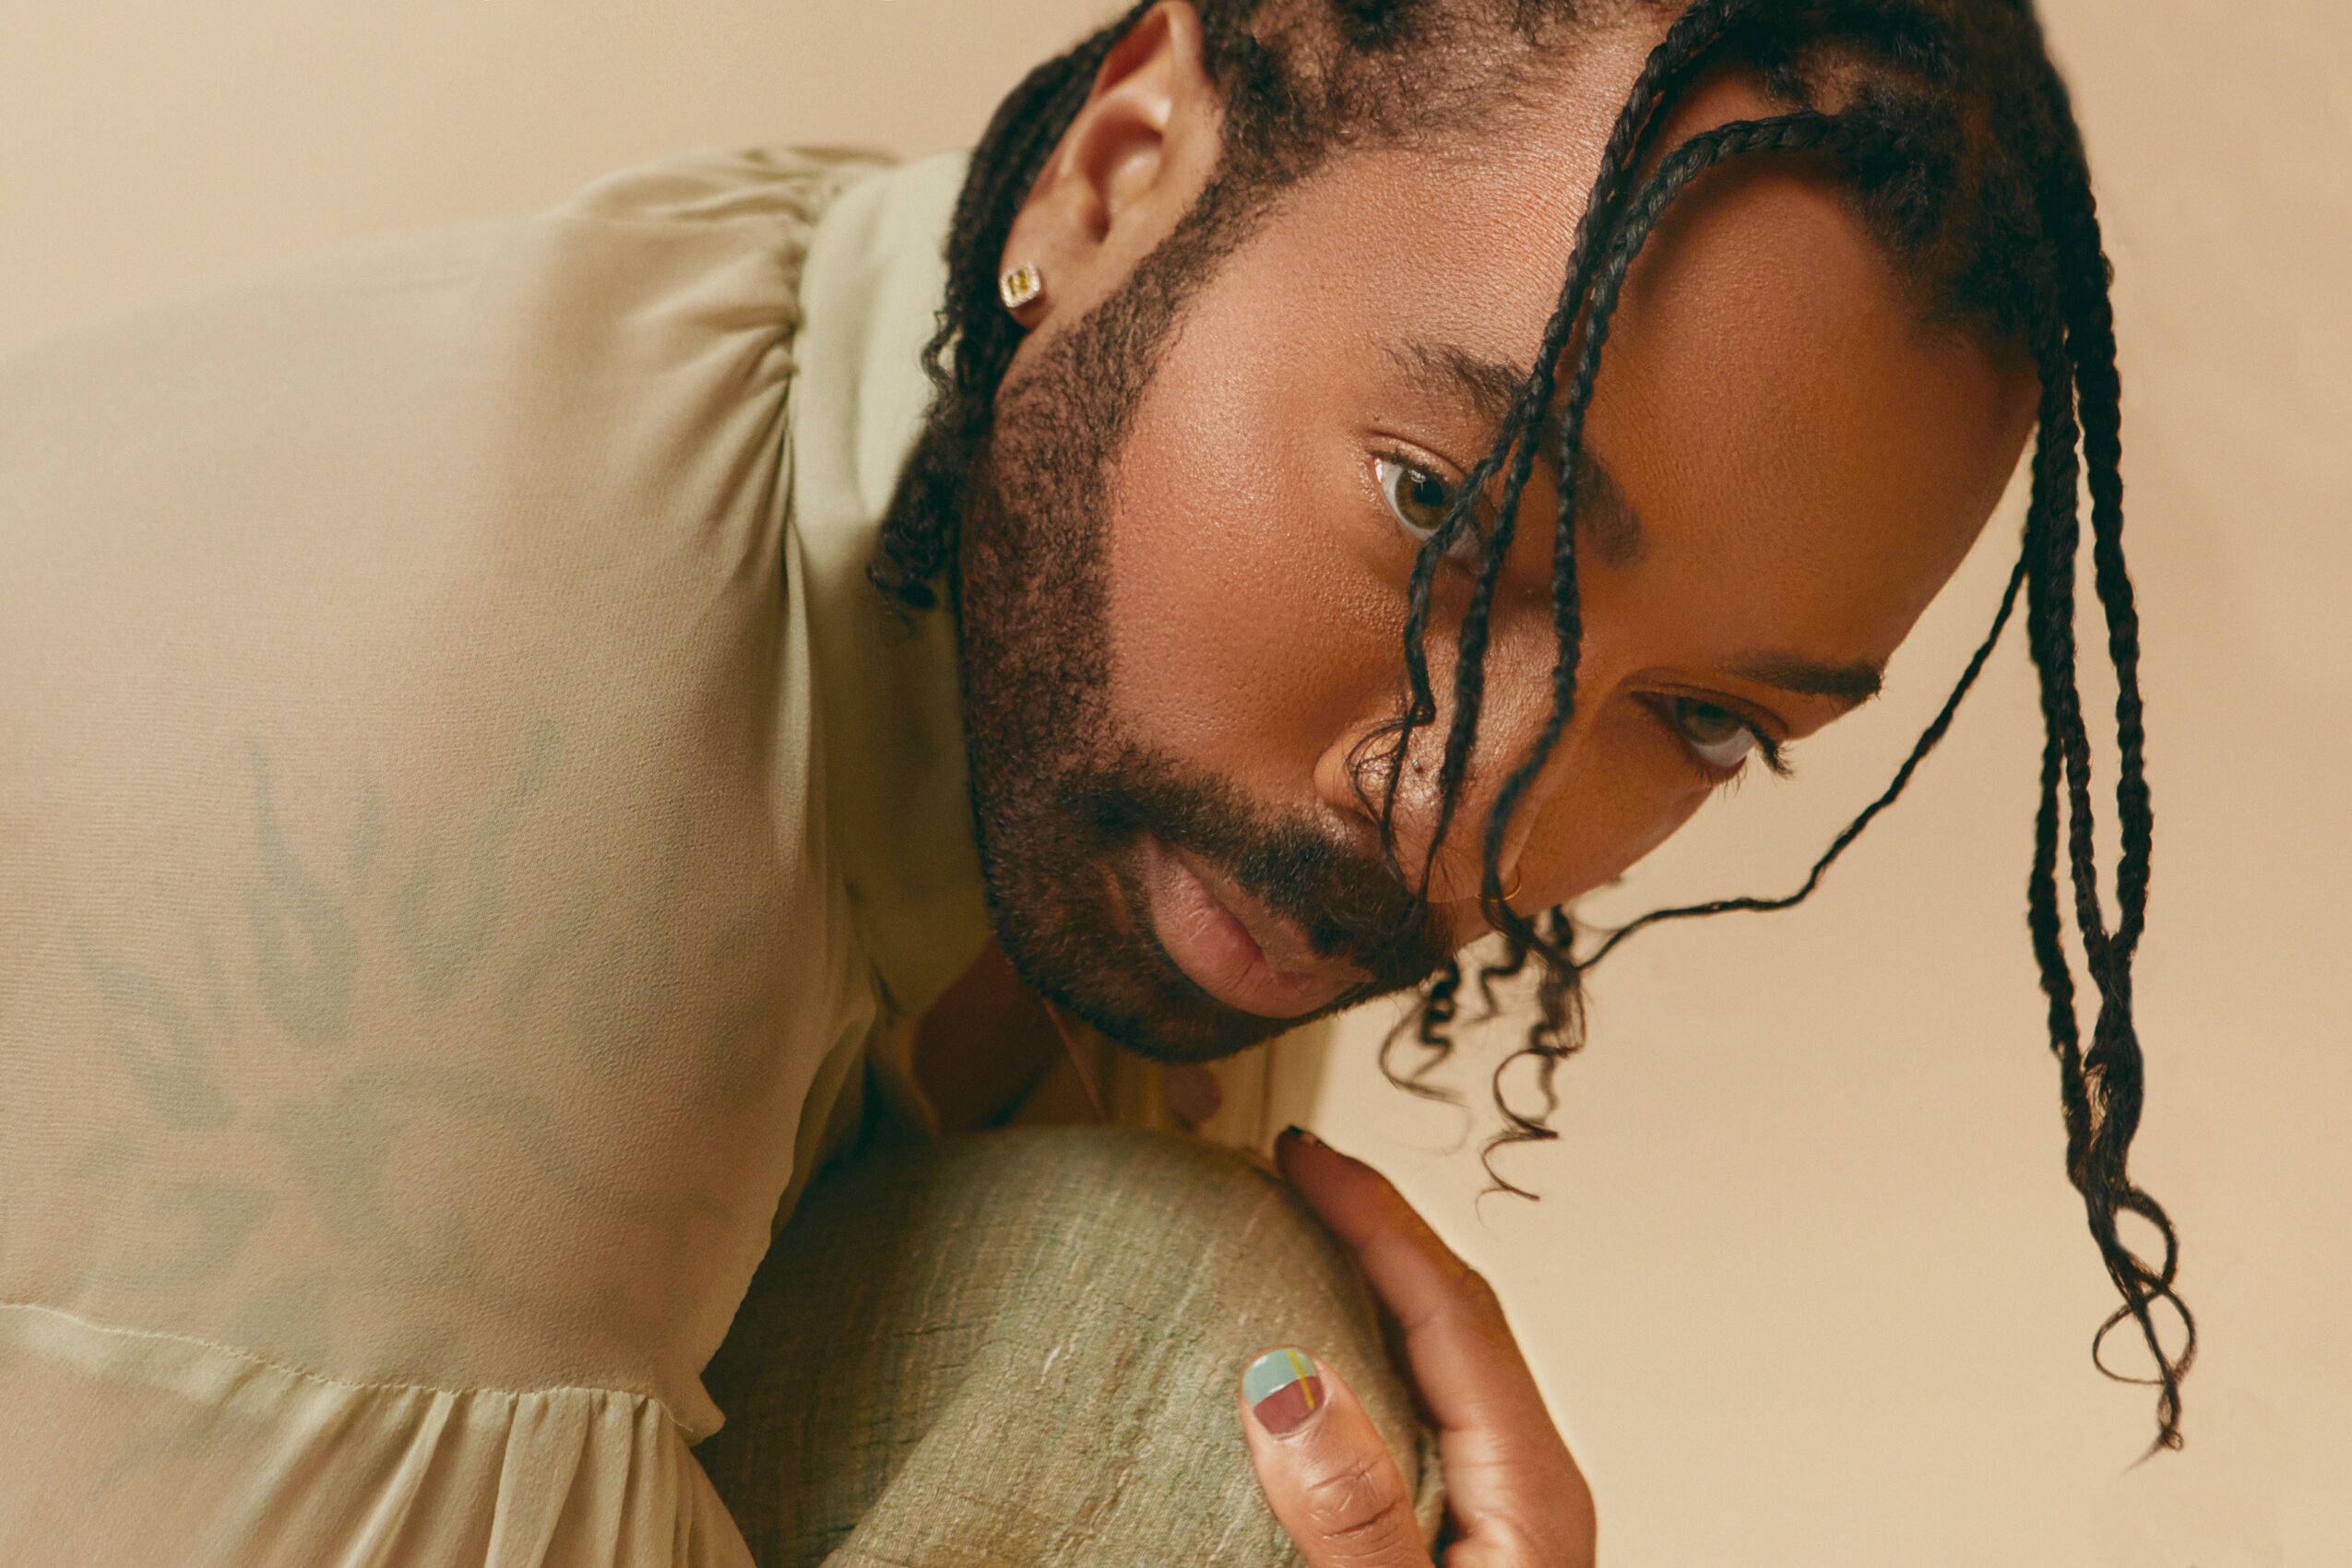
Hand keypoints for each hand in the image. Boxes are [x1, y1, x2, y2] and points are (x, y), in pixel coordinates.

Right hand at [1235, 1126, 1595, 1566]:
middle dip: (1370, 1224)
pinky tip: (1311, 1354)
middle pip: (1450, 1308)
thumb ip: (1354, 1515)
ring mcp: (1498, 1510)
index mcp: (1529, 1490)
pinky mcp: (1462, 1537)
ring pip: (1430, 1354)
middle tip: (1292, 1169)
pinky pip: (1411, 1405)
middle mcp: (1523, 1486)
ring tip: (1293, 1233)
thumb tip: (1291, 1385)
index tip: (1304, 1156)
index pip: (1449, 1305)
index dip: (1373, 1214)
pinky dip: (1357, 1348)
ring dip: (1362, 1281)